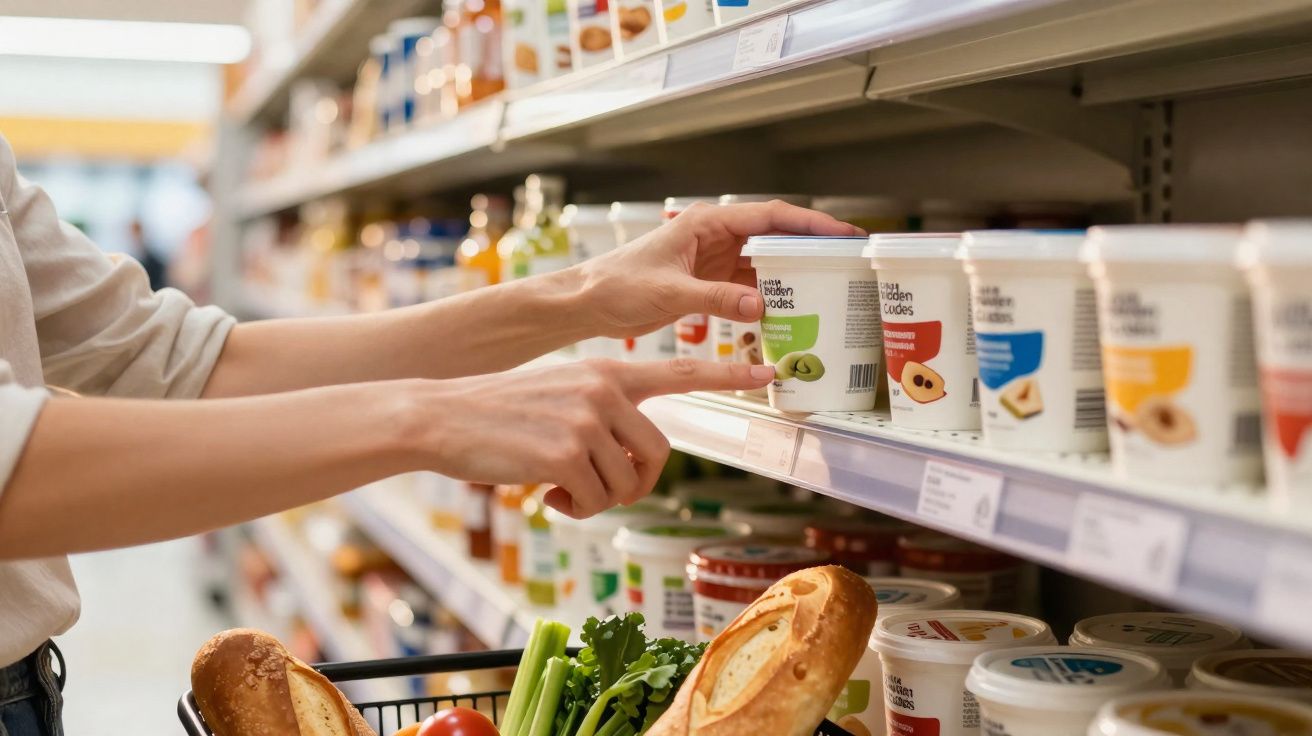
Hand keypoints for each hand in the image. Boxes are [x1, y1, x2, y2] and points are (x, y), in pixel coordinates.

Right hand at [415, 358, 774, 517]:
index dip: (727, 375)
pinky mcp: (566, 452)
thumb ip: (604, 412)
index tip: (768, 371)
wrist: (443, 416)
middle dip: (635, 483)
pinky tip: (546, 496)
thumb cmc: (501, 413)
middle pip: (658, 454)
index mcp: (608, 370)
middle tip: (597, 490)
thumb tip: (634, 460)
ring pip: (625, 483)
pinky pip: (595, 500)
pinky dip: (575, 510)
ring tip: (561, 489)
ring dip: (597, 499)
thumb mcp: (562, 394)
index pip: (679, 370)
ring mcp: (587, 419)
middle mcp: (604, 389)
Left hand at [577, 201, 860, 337]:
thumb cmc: (617, 284)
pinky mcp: (708, 283)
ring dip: (792, 275)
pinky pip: (749, 286)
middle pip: (775, 237)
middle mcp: (715, 236)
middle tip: (848, 262)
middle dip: (811, 247)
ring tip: (829, 287)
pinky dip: (770, 297)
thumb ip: (715, 299)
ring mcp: (713, 259)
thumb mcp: (670, 291)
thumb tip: (761, 306)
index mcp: (707, 223)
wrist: (588, 302)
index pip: (770, 217)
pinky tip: (790, 311)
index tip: (843, 235)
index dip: (810, 225)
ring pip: (764, 263)